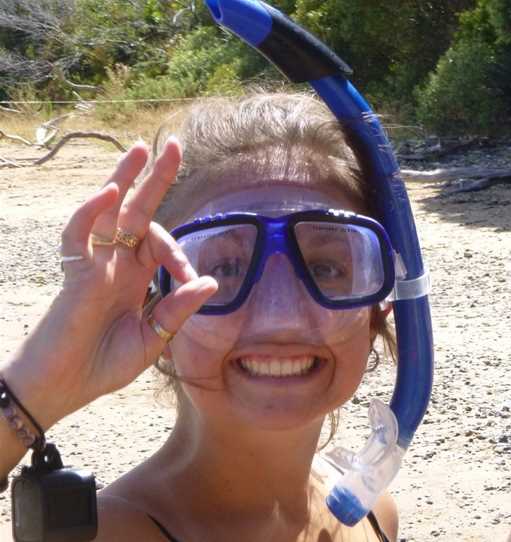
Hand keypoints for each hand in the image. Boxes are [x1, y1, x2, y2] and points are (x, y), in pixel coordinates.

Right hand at [2, 138, 216, 429]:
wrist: (63, 388)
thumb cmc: (103, 365)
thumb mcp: (154, 339)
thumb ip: (177, 309)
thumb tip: (211, 281)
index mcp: (135, 276)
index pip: (161, 244)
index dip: (180, 255)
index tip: (190, 280)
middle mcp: (115, 263)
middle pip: (138, 211)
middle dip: (156, 180)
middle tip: (175, 146)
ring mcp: (94, 264)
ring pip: (109, 210)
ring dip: (124, 177)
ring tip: (142, 148)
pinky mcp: (74, 273)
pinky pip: (79, 235)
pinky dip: (91, 212)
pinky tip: (110, 191)